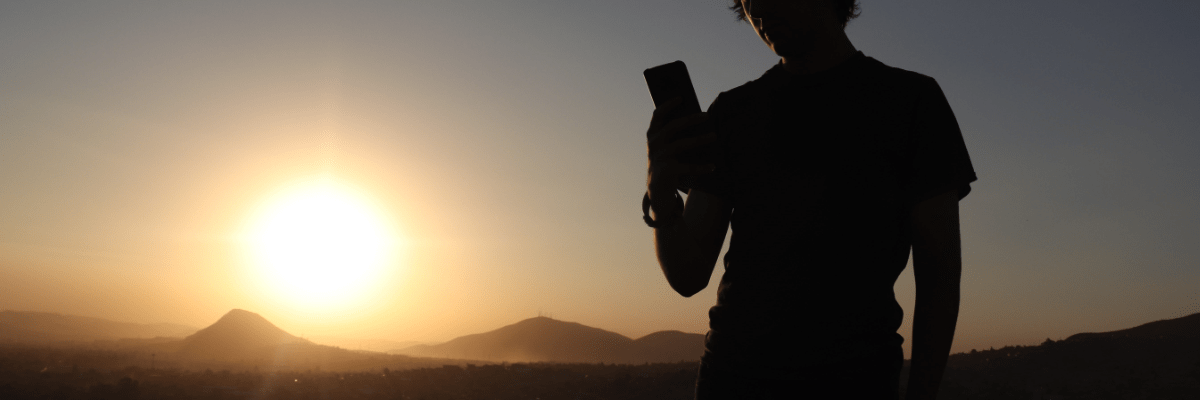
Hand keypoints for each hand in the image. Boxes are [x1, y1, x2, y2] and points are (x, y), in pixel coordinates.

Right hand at [645, 97, 716, 215]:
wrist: (657, 191)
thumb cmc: (667, 163)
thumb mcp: (667, 148)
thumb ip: (675, 134)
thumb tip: (697, 117)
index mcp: (653, 136)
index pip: (657, 115)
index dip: (668, 105)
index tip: (681, 97)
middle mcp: (654, 145)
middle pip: (673, 127)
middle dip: (691, 119)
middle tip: (707, 116)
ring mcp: (659, 158)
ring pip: (682, 144)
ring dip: (700, 139)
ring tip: (715, 136)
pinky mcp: (666, 171)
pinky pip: (687, 166)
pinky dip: (702, 167)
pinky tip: (713, 166)